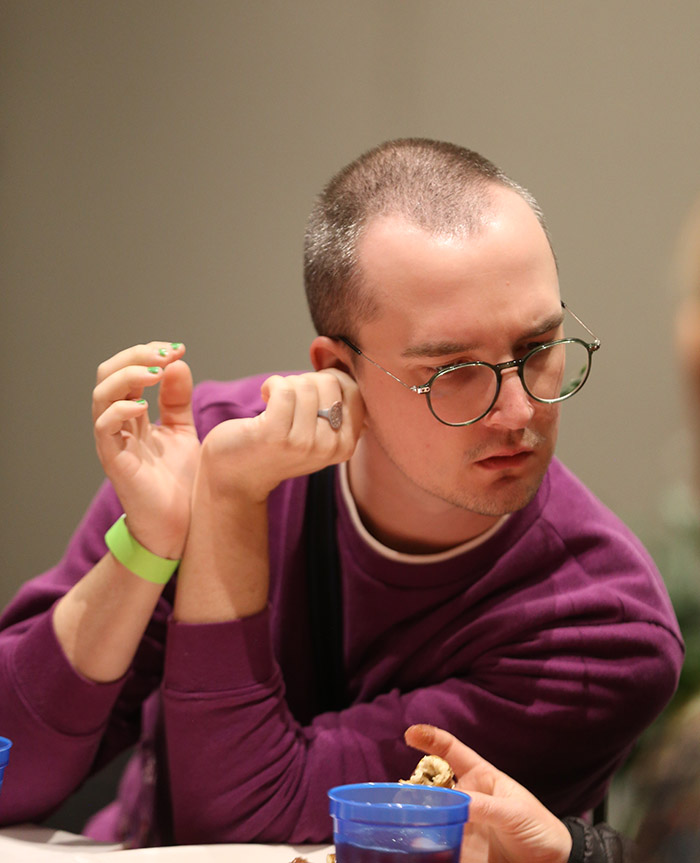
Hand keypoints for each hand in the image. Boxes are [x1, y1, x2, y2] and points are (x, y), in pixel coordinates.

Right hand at [92, 342, 199, 557]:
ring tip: (156, 374)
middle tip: (165, 354)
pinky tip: (144, 408)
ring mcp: (113, 442)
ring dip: (128, 377)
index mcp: (132, 414)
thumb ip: (178, 399)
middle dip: (135, 356)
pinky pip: (104, 427)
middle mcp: (118, 424)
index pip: (126, 370)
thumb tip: (177, 362)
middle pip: (107, 374)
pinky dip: (120, 410)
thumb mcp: (182, 430)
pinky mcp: (114, 461)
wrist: (181, 524)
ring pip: (101, 395)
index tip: (179, 348)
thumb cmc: (179, 481)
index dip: (148, 354)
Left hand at [196, 368, 364, 502]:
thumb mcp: (317, 436)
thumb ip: (335, 411)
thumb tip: (343, 371)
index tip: (312, 388)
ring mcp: (303, 443)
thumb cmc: (277, 446)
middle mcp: (328, 447)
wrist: (238, 476)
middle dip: (307, 380)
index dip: (332, 379)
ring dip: (286, 383)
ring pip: (305, 384)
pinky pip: (284, 389)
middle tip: (290, 396)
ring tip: (275, 400)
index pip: (354, 392)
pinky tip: (265, 395)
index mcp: (345, 445)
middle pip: (330, 383)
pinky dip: (272, 384)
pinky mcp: (275, 435)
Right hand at [404, 725, 571, 862]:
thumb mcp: (514, 812)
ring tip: (402, 821)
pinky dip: (425, 846)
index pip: (451, 751)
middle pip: (432, 785)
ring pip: (430, 815)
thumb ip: (485, 806)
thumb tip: (455, 804)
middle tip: (398, 795)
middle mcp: (465, 799)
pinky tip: (414, 846)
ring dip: (416, 816)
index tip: (410, 733)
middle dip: (413, 786)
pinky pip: (437, 845)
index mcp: (480, 778)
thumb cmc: (539, 829)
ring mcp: (461, 824)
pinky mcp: (461, 850)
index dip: (430, 739)